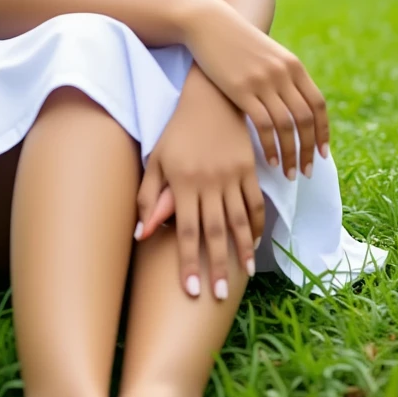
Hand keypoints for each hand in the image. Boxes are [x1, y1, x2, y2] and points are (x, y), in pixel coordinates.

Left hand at [135, 67, 263, 298]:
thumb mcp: (157, 161)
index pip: (186, 231)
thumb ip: (148, 197)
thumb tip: (140, 234)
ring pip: (240, 220)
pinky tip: (255, 242)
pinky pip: (255, 202)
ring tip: (242, 275)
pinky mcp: (249, 168)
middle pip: (215, 232)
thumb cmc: (177, 133)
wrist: (210, 100)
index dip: (189, 263)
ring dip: (242, 250)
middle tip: (219, 297)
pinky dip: (257, 224)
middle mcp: (209, 182)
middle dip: (216, 266)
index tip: (191, 291)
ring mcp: (232, 175)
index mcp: (183, 182)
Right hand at [182, 0, 329, 180]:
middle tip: (307, 172)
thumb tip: (293, 105)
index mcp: (293, 66)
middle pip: (306, 119)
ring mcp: (263, 81)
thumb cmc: (236, 45)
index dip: (323, 132)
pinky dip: (270, 147)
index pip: (317, 105)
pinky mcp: (242, 89)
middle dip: (308, 150)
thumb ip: (283, 77)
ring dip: (291, 154)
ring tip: (289, 174)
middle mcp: (283, 74)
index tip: (322, 154)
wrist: (209, 24)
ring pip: (287, 126)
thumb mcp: (267, 56)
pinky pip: (264, 125)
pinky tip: (269, 161)